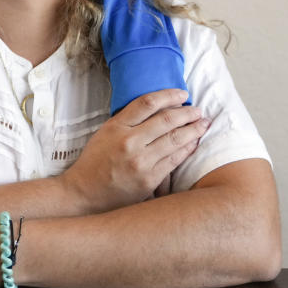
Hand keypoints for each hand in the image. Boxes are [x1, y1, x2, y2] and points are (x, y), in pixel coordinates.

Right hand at [59, 88, 209, 212]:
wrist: (85, 193)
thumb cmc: (95, 161)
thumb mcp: (105, 133)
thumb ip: (128, 121)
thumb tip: (159, 109)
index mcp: (116, 127)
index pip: (147, 103)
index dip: (169, 95)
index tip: (182, 94)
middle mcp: (129, 142)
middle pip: (166, 120)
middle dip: (187, 113)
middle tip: (198, 110)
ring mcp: (140, 162)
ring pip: (174, 140)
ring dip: (193, 130)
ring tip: (203, 124)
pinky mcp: (149, 180)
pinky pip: (174, 160)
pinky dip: (187, 149)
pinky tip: (194, 143)